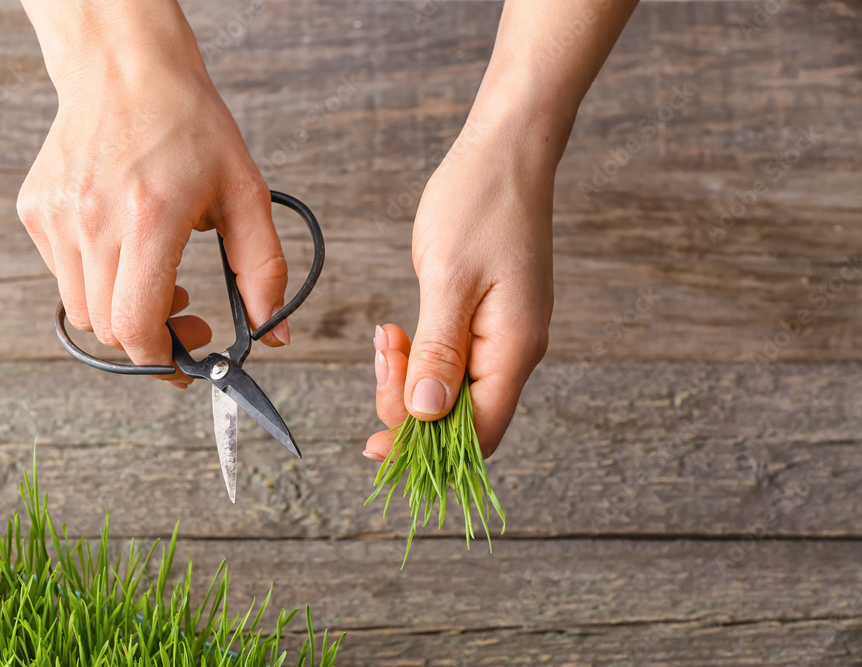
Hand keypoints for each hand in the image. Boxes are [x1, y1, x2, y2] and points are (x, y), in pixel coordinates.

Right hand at [17, 2, 288, 386]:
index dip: (163, 357)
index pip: (137, 325)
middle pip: (109, 328)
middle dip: (151, 338)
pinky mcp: (36, 211)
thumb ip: (263, 269)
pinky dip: (96, 279)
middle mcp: (92, 221)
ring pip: (82, 309)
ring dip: (122, 310)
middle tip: (186, 312)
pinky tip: (124, 246)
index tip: (188, 359)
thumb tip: (275, 334)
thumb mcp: (245, 193)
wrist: (125, 70)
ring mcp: (56, 217)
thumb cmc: (190, 127)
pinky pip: (63, 275)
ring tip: (156, 275)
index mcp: (149, 218)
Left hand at [365, 112, 560, 458]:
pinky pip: (453, 360)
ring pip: (452, 390)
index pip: (477, 433)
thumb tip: (427, 414)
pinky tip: (399, 332)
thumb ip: (439, 353)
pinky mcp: (489, 319)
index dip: (426, 450)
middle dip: (409, 405)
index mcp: (514, 348)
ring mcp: (504, 335)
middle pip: (461, 419)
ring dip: (411, 377)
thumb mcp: (449, 279)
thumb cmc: (479, 204)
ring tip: (387, 337)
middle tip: (381, 359)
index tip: (377, 446)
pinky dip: (421, 355)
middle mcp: (515, 350)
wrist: (505, 152)